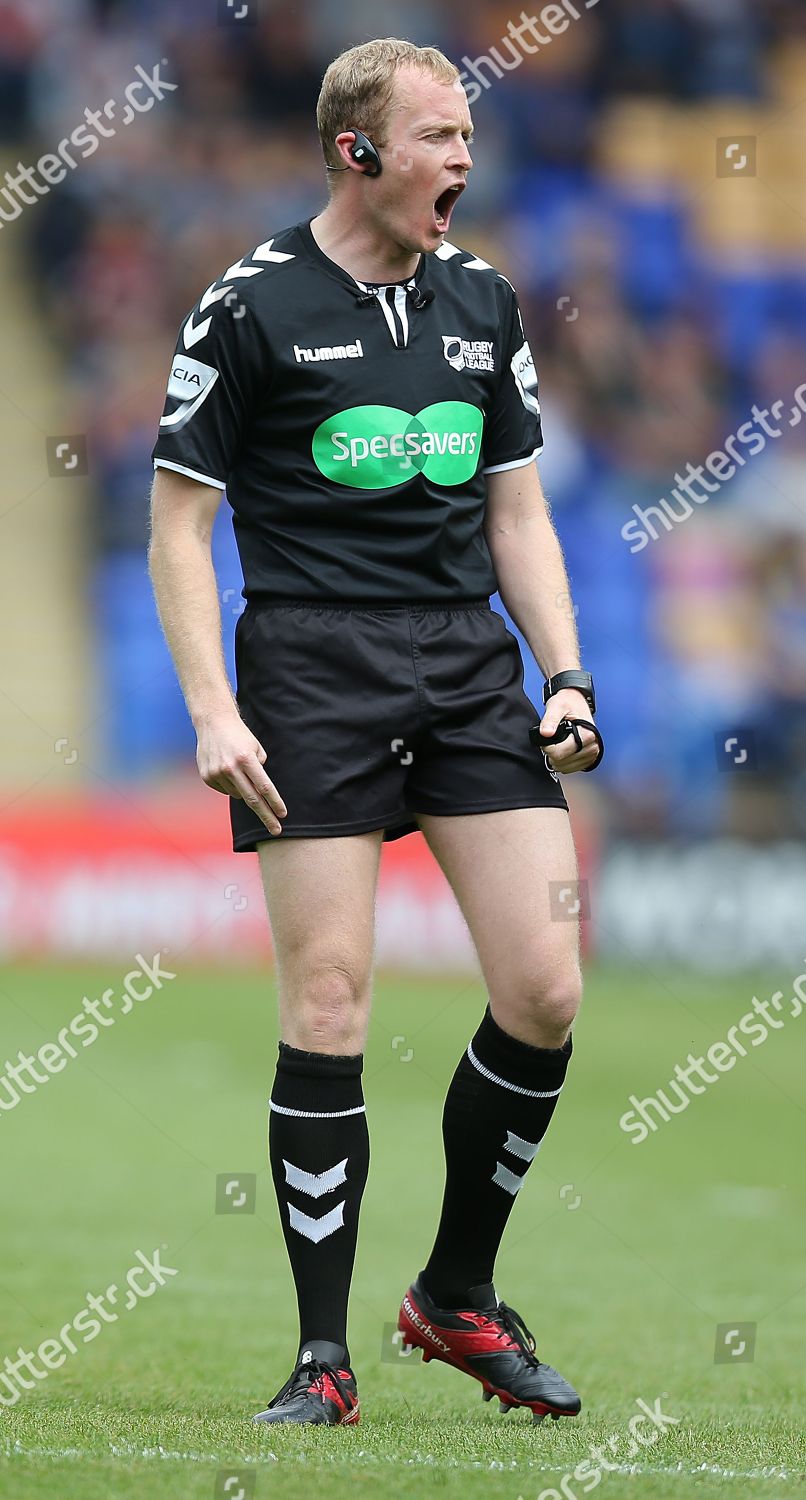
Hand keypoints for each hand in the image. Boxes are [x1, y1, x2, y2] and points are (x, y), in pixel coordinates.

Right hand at [196, 710, 286, 834]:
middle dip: (266, 816)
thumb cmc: (240, 736)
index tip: (282, 815)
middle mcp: (230, 767)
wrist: (213, 723)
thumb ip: (260, 771)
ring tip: (239, 769)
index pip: (264, 786)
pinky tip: (227, 769)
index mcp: (246, 759)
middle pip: (252, 799)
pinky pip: (226, 790)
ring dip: (244, 789)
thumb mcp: (256, 748)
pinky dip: (231, 785)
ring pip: (239, 794)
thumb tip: (260, 793)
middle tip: (277, 830)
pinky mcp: (207, 777)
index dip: (274, 802)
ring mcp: (217, 773)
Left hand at [539, 689, 599, 774]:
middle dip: (551, 753)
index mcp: (587, 734)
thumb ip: (550, 719)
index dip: (546, 747)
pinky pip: (570, 769)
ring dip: (556, 758)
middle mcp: (592, 746)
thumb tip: (545, 733)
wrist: (576, 701)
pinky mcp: (589, 759)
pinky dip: (563, 762)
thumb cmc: (568, 703)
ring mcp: (592, 754)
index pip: (560, 753)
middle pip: (561, 762)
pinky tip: (562, 750)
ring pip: (565, 768)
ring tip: (557, 744)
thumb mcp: (556, 706)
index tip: (545, 738)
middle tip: (551, 739)